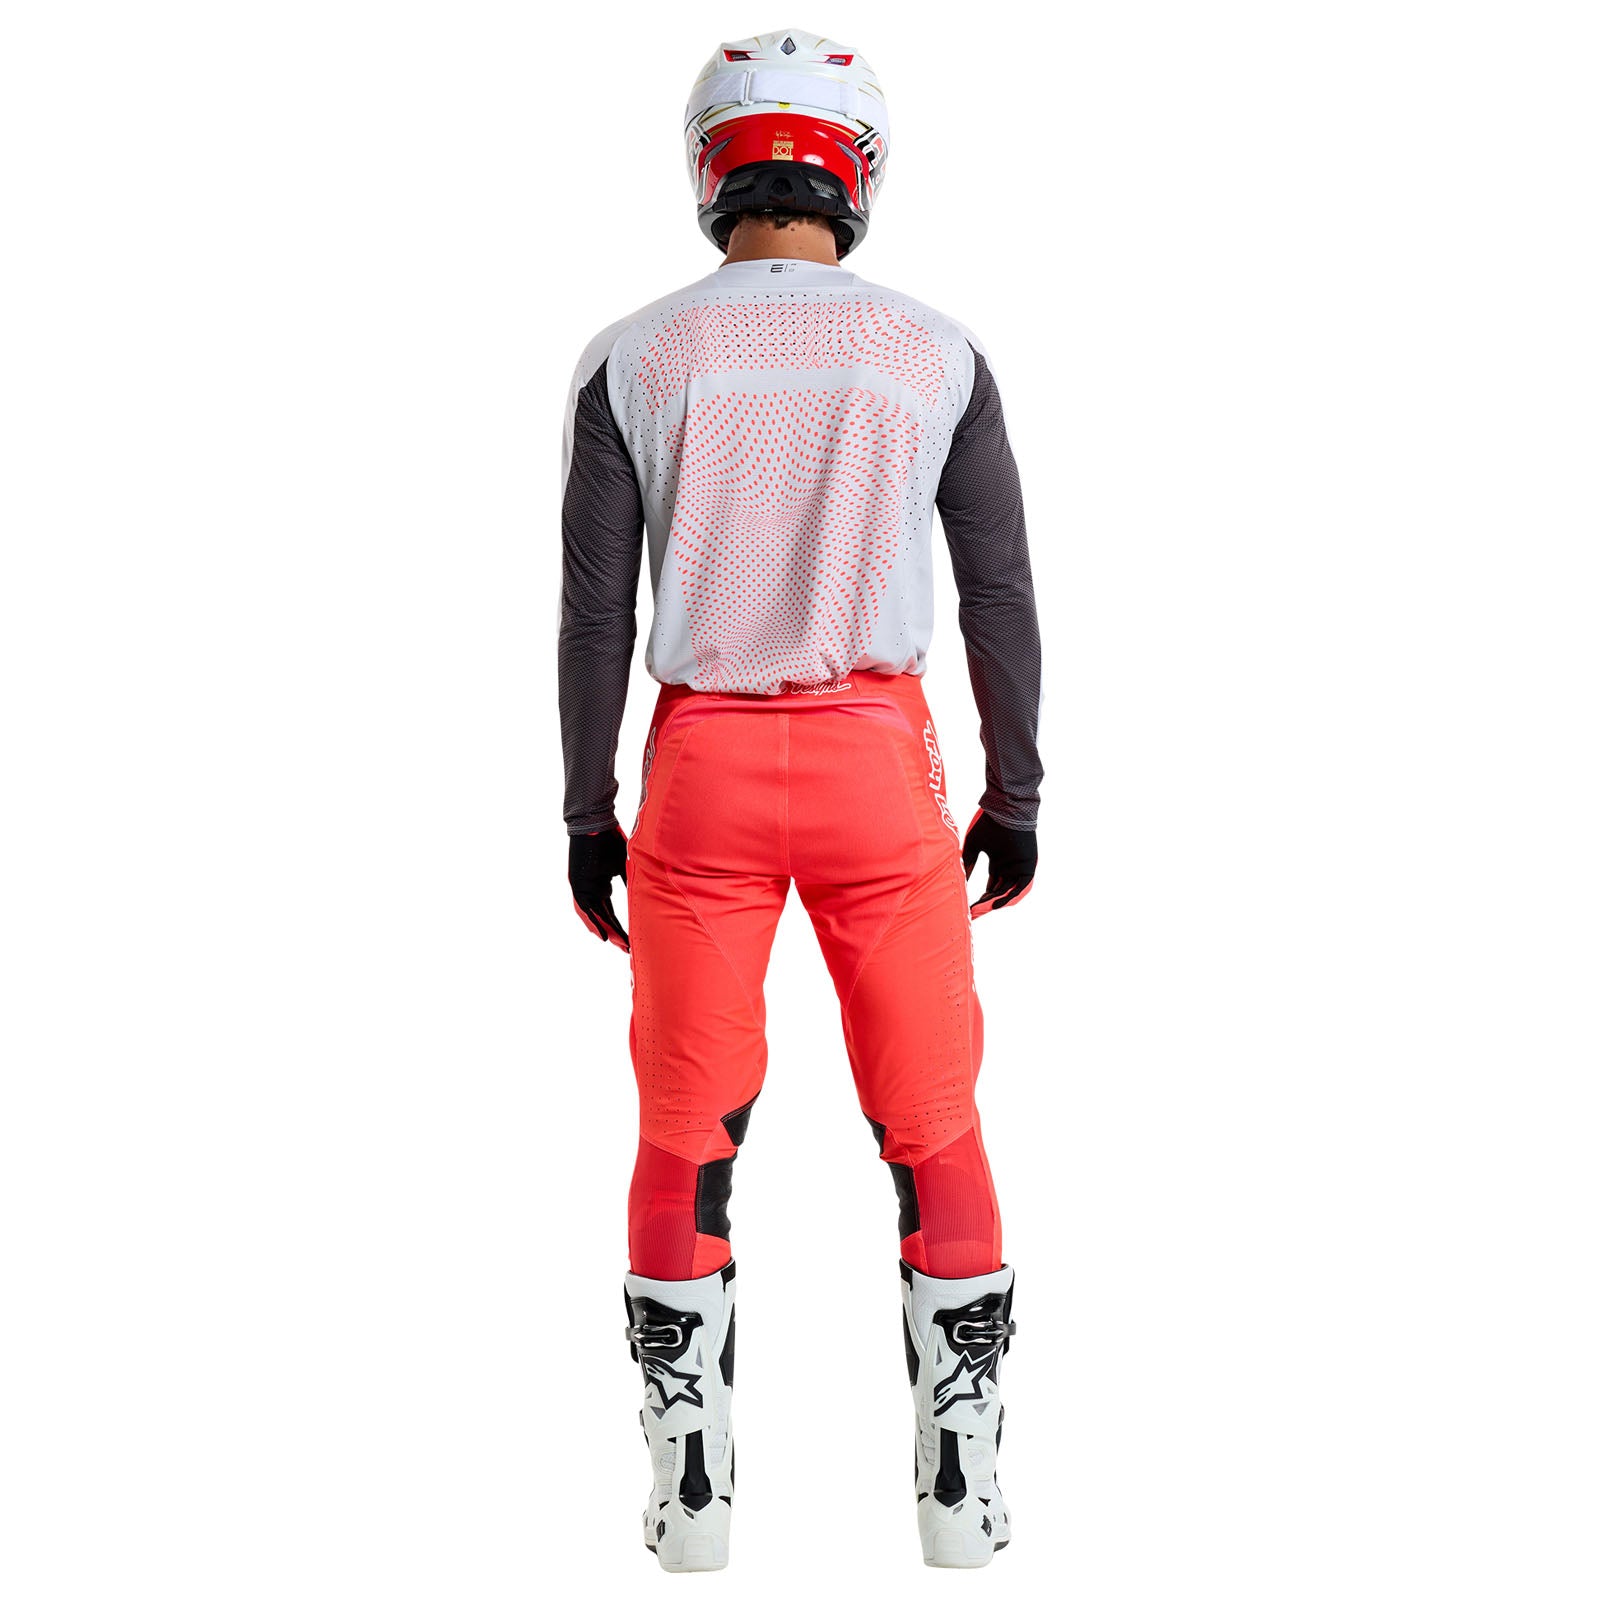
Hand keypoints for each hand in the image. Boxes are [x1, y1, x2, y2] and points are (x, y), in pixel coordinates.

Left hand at [569, 825, 629, 950]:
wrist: (595, 821)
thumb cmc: (610, 839)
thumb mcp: (624, 865)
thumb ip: (630, 882)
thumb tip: (646, 895)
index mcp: (600, 884)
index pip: (610, 911)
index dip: (619, 926)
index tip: (629, 939)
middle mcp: (588, 888)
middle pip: (601, 916)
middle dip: (613, 933)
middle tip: (626, 948)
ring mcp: (580, 886)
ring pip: (591, 915)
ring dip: (604, 931)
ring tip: (616, 945)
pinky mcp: (576, 883)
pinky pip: (583, 907)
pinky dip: (593, 921)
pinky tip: (601, 935)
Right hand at [961, 811, 1037, 918]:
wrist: (1005, 810)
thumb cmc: (988, 824)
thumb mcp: (974, 847)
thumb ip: (968, 865)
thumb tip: (959, 881)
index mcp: (998, 862)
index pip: (991, 887)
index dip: (981, 899)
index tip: (970, 908)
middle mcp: (1009, 867)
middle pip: (999, 891)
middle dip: (987, 903)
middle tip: (974, 913)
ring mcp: (1019, 867)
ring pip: (1008, 890)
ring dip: (996, 901)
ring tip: (982, 911)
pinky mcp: (1028, 866)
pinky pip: (1021, 886)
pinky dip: (1010, 896)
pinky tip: (996, 905)